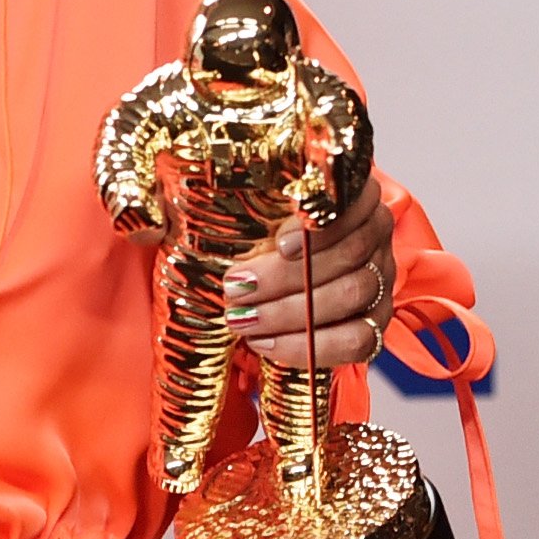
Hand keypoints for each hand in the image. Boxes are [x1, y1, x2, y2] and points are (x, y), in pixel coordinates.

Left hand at [223, 176, 395, 370]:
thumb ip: (207, 198)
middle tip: (235, 289)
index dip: (320, 225)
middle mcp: (373, 232)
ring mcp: (380, 277)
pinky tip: (267, 344)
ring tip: (242, 319)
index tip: (280, 243)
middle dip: (286, 277)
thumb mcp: (235, 202)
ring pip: (353, 295)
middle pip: (349, 253)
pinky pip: (358, 341)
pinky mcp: (376, 321)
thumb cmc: (255, 227)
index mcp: (350, 191)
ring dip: (291, 313)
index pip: (350, 201)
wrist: (278, 269)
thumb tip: (157, 220)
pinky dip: (311, 347)